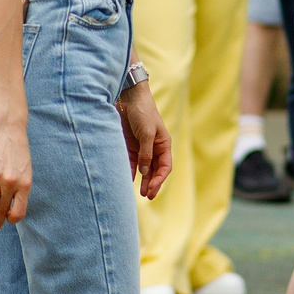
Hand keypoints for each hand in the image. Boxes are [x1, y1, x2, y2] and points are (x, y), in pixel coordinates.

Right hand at [0, 121, 31, 230]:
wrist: (8, 129)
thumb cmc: (19, 151)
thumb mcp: (26, 170)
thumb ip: (20, 188)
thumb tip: (12, 206)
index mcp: (25, 184)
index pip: (19, 211)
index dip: (13, 218)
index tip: (9, 219)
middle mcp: (11, 183)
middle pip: (2, 209)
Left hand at [118, 79, 172, 199]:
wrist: (128, 97)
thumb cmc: (143, 112)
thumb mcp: (147, 133)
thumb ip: (146, 153)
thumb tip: (144, 172)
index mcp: (163, 144)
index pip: (165, 167)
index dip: (159, 179)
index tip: (152, 189)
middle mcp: (154, 148)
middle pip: (155, 170)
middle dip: (152, 184)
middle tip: (147, 196)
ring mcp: (142, 147)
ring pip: (144, 169)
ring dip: (143, 181)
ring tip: (140, 193)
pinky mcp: (130, 145)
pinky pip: (132, 162)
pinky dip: (131, 172)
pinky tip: (128, 180)